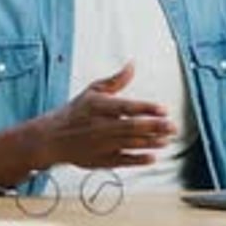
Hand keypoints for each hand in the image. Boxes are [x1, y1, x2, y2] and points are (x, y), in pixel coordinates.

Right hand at [39, 62, 175, 168]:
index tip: (163, 109)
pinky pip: (123, 161)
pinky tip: (152, 157)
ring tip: (167, 140)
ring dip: (151, 143)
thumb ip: (116, 80)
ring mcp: (101, 145)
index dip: (146, 108)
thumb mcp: (93, 91)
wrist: (52, 138)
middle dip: (155, 127)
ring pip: (130, 144)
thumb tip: (133, 64)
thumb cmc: (76, 111)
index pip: (126, 107)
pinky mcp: (100, 160)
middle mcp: (100, 126)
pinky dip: (138, 159)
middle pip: (132, 127)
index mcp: (98, 107)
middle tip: (173, 127)